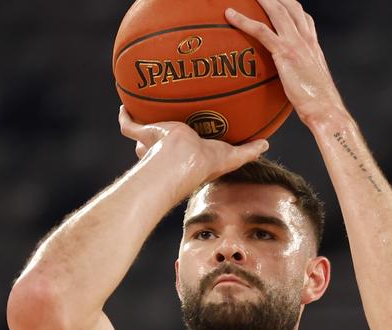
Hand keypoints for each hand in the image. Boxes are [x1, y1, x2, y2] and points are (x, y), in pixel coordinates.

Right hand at [118, 106, 268, 194]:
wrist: (182, 161)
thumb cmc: (204, 163)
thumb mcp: (231, 156)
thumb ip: (248, 151)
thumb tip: (267, 144)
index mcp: (187, 155)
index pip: (184, 149)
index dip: (185, 142)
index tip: (188, 135)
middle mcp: (169, 152)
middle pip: (161, 144)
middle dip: (160, 136)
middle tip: (165, 120)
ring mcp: (153, 144)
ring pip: (144, 134)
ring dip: (144, 124)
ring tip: (144, 107)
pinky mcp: (143, 134)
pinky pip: (128, 124)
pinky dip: (125, 115)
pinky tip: (124, 104)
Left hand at [225, 0, 344, 125]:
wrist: (325, 109)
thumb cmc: (318, 105)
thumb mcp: (310, 86)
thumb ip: (301, 78)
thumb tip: (292, 85)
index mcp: (313, 46)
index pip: (304, 18)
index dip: (291, 7)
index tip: (281, 3)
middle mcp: (306, 39)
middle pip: (290, 6)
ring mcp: (296, 43)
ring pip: (276, 11)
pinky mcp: (285, 52)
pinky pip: (261, 30)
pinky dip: (243, 20)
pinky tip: (230, 15)